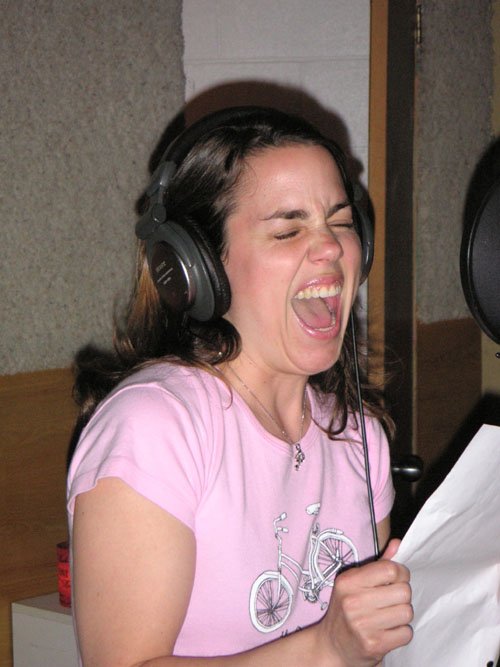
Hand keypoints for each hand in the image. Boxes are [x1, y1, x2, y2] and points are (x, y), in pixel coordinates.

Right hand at [318, 539, 412, 665]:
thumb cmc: (347, 609)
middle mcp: (353, 601)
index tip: (395, 580)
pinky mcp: (373, 645)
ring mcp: (363, 625)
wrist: (332, 646)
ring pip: (407, 612)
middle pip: (403, 591)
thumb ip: (378, 563)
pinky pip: (406, 633)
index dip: (400, 574)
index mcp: (348, 581)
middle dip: (402, 595)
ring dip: (402, 615)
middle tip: (391, 600)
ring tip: (389, 616)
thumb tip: (397, 542)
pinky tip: (388, 630)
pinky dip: (401, 632)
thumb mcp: (355, 583)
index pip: (390, 569)